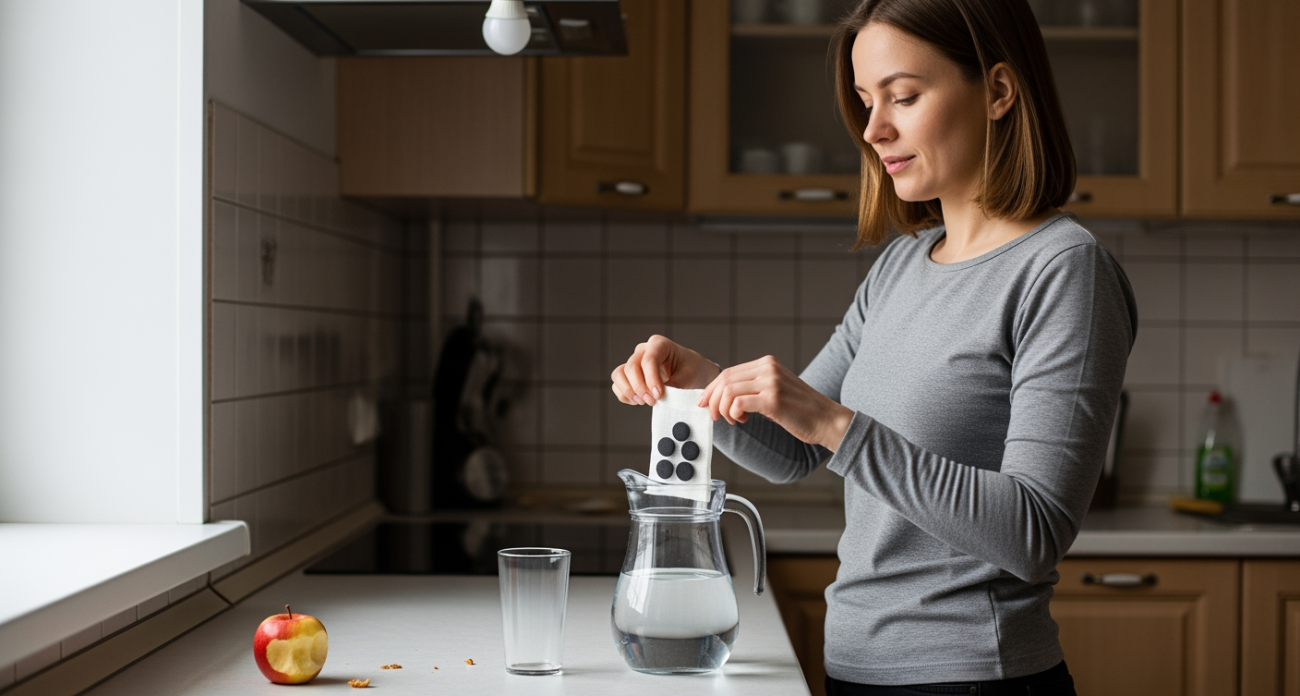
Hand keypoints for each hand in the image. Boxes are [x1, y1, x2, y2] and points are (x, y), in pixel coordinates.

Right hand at [610, 335, 720, 405]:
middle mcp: (644, 350)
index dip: (651, 379)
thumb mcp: (688, 378)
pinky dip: (625, 396)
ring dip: (629, 391)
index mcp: (660, 344)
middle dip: (640, 388)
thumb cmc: (693, 372)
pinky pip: (618, 385)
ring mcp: (635, 362)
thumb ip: (672, 386)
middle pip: (631, 367)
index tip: (658, 395)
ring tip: (644, 401)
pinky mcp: (630, 375)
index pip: (648, 360)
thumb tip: (655, 397)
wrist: (695, 375)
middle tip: (653, 401)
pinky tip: (639, 401)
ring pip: (618, 374)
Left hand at [698, 356, 853, 451]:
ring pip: (729, 391)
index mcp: (767, 363)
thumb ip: (753, 388)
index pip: (729, 372)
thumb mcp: (775, 391)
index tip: (705, 402)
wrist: (827, 420)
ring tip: (731, 420)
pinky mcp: (773, 399)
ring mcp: (771, 382)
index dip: (712, 388)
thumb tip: (722, 397)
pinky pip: (738, 403)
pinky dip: (733, 414)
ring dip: (723, 409)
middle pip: (725, 379)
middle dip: (712, 399)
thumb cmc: (801, 411)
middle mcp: (768, 368)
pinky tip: (742, 421)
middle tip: (712, 415)